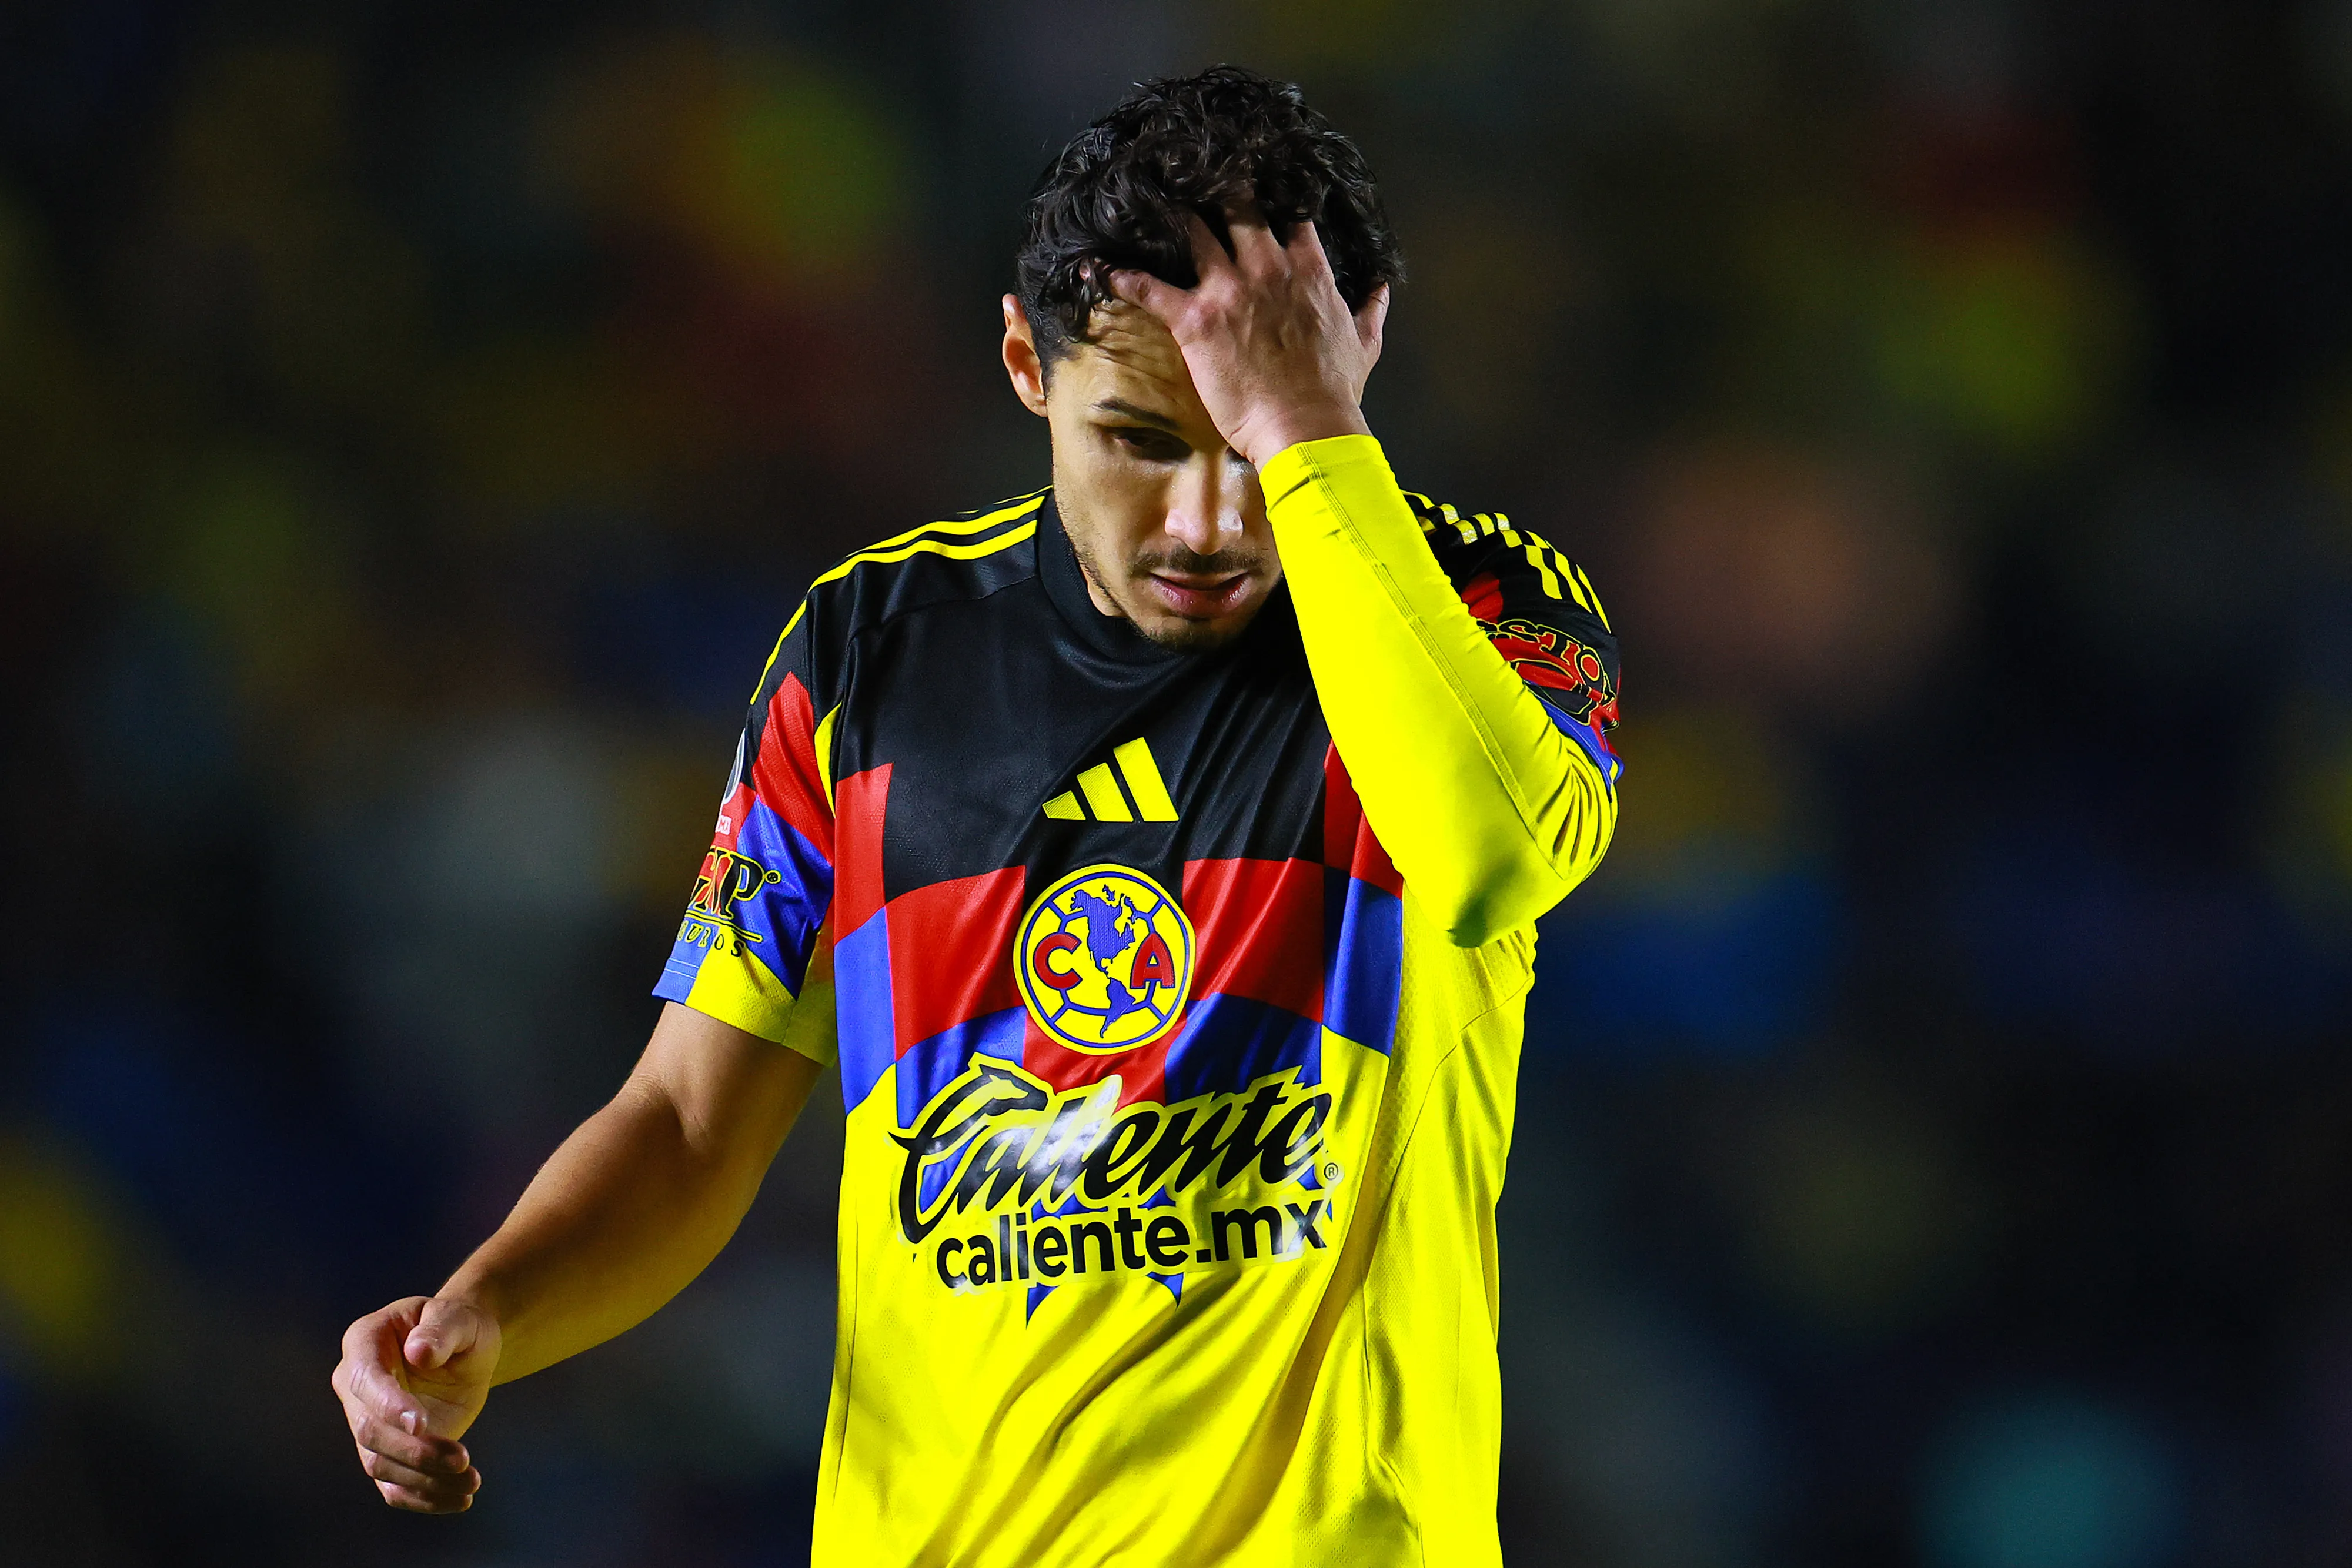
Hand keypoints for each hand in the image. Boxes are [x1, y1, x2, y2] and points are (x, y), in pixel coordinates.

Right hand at [331, 1295, 500, 1512]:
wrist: (465, 1350)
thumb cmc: (459, 1325)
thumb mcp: (459, 1317)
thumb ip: (440, 1329)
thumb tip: (417, 1353)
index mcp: (363, 1342)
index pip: (366, 1380)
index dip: (389, 1405)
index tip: (422, 1424)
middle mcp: (355, 1387)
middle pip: (369, 1431)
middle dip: (414, 1451)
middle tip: (462, 1459)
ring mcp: (367, 1423)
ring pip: (380, 1465)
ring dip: (424, 1480)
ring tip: (471, 1481)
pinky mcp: (388, 1452)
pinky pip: (394, 1486)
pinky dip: (423, 1498)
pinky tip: (460, 1499)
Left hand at [1108, 204, 1389, 468]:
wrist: (1307, 428)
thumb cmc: (1336, 392)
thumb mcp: (1365, 344)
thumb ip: (1370, 309)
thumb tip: (1381, 287)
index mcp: (1308, 271)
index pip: (1290, 216)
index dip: (1273, 197)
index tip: (1258, 184)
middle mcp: (1267, 267)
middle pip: (1238, 207)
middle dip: (1217, 187)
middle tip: (1195, 174)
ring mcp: (1229, 290)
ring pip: (1193, 231)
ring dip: (1169, 216)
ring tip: (1144, 199)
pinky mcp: (1196, 320)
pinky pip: (1149, 288)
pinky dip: (1120, 276)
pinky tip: (1095, 267)